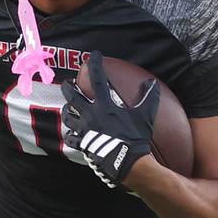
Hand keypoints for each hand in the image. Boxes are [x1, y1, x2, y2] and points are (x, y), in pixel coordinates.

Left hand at [60, 51, 159, 187]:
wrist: (127, 162)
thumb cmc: (137, 137)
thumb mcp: (145, 115)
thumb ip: (148, 97)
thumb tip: (151, 82)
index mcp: (105, 105)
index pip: (97, 79)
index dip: (94, 64)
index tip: (93, 55)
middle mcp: (91, 114)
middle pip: (72, 95)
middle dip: (68, 87)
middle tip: (68, 83)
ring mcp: (84, 130)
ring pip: (67, 116)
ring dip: (67, 110)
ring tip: (68, 109)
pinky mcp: (82, 144)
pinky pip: (71, 138)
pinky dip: (70, 135)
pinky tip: (71, 134)